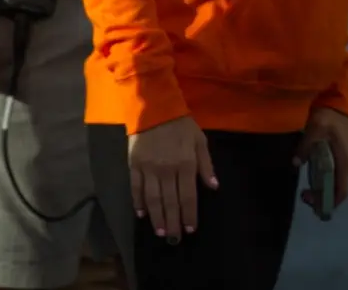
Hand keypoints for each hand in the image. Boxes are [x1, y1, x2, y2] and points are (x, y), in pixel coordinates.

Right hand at [127, 114, 216, 239]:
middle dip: (173, 222)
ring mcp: (149, 169)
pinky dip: (138, 202)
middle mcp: (167, 170)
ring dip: (157, 218)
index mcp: (186, 164)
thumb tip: (214, 186)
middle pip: (170, 201)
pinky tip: (142, 214)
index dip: (190, 214)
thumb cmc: (181, 125)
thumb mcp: (200, 140)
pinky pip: (136, 188)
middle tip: (174, 239)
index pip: (188, 195)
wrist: (154, 108)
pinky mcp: (134, 165)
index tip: (191, 229)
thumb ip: (206, 165)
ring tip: (160, 232)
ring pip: (153, 199)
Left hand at [296, 105, 347, 212]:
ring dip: (322, 192)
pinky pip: (333, 178)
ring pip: (335, 185)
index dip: (330, 202)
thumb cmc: (329, 117)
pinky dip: (323, 184)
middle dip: (322, 199)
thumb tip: (296, 162)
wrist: (337, 103)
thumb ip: (305, 146)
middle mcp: (347, 166)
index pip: (342, 191)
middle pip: (338, 191)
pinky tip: (311, 181)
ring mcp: (344, 162)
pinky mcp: (340, 158)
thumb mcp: (315, 129)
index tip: (314, 206)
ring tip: (305, 191)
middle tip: (304, 196)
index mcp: (344, 162)